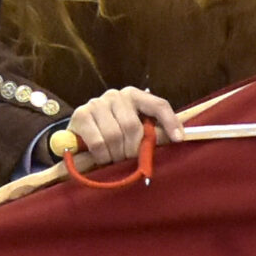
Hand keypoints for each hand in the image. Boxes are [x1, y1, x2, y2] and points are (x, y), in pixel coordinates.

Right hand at [63, 86, 182, 165]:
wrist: (78, 133)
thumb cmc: (111, 132)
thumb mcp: (132, 130)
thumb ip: (151, 133)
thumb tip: (176, 140)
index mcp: (134, 95)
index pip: (158, 104)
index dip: (170, 121)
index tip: (178, 140)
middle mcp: (116, 95)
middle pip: (133, 126)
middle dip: (132, 150)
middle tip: (129, 160)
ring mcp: (96, 103)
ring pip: (114, 135)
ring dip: (116, 155)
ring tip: (115, 159)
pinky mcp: (80, 115)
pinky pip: (98, 142)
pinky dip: (102, 156)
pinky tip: (102, 157)